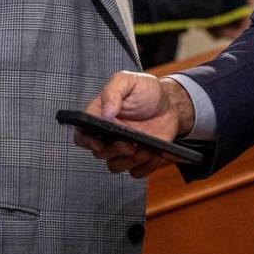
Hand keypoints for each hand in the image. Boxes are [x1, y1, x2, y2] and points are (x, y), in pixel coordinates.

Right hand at [75, 72, 196, 177]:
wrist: (170, 104)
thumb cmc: (147, 91)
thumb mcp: (129, 81)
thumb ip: (113, 91)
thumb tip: (105, 112)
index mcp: (101, 116)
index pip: (82, 134)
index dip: (86, 141)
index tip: (98, 142)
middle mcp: (108, 135)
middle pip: (99, 153)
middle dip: (114, 150)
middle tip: (129, 144)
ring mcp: (123, 148)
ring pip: (116, 166)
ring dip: (130, 161)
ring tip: (145, 148)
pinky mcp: (138, 158)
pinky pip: (136, 172)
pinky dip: (145, 166)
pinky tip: (154, 153)